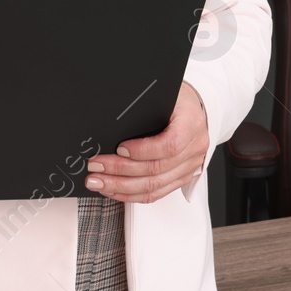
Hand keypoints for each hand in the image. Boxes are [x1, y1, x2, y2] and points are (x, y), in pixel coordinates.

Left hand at [85, 82, 209, 203]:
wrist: (194, 110)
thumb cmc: (177, 101)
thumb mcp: (164, 95)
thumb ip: (144, 108)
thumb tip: (112, 123)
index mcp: (191, 124)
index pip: (170, 144)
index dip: (143, 150)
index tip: (119, 148)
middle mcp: (194, 148)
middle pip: (156, 169)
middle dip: (120, 170)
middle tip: (96, 166)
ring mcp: (189, 166)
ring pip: (153, 186)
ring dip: (121, 186)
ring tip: (99, 182)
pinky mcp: (181, 178)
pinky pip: (155, 194)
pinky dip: (131, 195)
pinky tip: (113, 190)